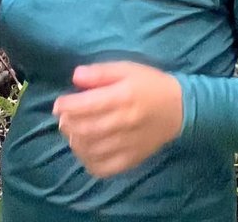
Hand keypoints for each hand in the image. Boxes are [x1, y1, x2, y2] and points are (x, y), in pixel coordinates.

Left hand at [53, 62, 182, 177]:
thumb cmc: (150, 84)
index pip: (87, 105)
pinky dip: (88, 162)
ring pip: (91, 150)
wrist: (179, 109)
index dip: (67, 106)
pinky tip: (86, 151)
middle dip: (68, 124)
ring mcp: (128, 144)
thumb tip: (75, 77)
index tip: (58, 104)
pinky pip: (103, 168)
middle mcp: (124, 122)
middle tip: (63, 119)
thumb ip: (101, 72)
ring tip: (73, 133)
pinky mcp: (131, 160)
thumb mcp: (127, 69)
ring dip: (75, 142)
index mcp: (123, 96)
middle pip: (86, 129)